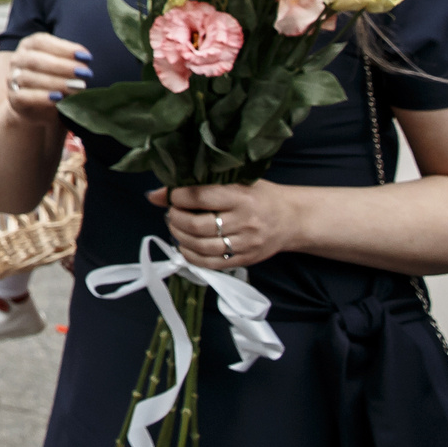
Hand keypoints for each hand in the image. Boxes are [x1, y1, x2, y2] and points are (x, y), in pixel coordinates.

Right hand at [2, 33, 90, 126]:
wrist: (38, 107)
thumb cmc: (55, 80)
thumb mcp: (62, 66)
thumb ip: (71, 60)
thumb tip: (86, 58)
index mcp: (29, 46)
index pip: (41, 42)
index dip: (64, 48)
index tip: (86, 57)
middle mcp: (18, 60)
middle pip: (35, 59)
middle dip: (62, 66)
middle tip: (85, 73)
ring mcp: (12, 79)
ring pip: (29, 78)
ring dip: (56, 82)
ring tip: (77, 87)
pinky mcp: (14, 99)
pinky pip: (24, 96)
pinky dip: (42, 97)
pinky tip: (58, 98)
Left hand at [156, 180, 300, 269]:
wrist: (292, 218)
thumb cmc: (259, 195)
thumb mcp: (234, 182)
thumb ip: (198, 187)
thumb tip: (156, 195)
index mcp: (240, 196)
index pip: (200, 197)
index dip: (177, 197)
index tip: (171, 196)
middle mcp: (245, 221)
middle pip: (198, 225)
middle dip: (176, 219)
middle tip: (172, 213)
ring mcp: (246, 243)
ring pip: (203, 246)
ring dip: (181, 238)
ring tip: (177, 228)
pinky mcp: (246, 259)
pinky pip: (213, 264)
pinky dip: (192, 257)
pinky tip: (185, 247)